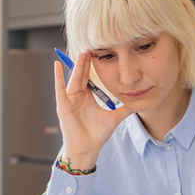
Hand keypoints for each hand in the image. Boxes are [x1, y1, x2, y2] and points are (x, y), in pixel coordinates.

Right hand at [54, 53, 131, 169]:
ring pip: (74, 78)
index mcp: (88, 97)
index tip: (101, 52)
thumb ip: (124, 109)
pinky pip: (59, 89)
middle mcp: (78, 96)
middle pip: (82, 74)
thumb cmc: (96, 135)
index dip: (95, 65)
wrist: (87, 149)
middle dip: (87, 60)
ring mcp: (69, 100)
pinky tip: (56, 65)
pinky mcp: (62, 106)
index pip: (91, 77)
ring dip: (77, 65)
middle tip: (92, 45)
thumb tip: (138, 102)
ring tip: (81, 51)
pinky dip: (57, 77)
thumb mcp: (114, 118)